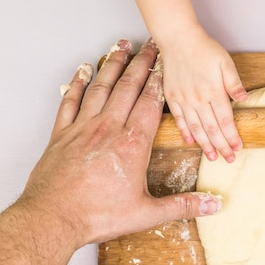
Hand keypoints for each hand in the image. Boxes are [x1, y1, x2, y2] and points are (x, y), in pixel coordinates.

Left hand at [16, 39, 221, 245]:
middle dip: (141, 64)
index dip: (160, 81)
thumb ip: (182, 205)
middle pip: (128, 87)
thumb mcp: (147, 214)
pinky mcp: (62, 135)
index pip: (151, 103)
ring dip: (112, 65)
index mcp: (132, 144)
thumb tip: (212, 204)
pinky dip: (77, 83)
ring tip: (121, 46)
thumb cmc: (97, 215)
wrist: (52, 219)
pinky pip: (70, 101)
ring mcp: (83, 129)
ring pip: (100, 88)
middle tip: (150, 45)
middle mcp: (108, 129)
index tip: (167, 63)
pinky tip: (83, 70)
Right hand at [161, 25, 246, 162]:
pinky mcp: (172, 97)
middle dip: (221, 146)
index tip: (237, 147)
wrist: (178, 39)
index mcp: (214, 92)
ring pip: (196, 128)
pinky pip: (180, 119)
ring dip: (205, 144)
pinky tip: (191, 142)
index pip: (225, 120)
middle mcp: (198, 99)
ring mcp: (184, 100)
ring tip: (212, 157)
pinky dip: (185, 132)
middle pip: (212, 128)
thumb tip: (244, 98)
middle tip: (228, 159)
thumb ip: (234, 83)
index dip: (231, 136)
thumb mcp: (225, 62)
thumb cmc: (203, 48)